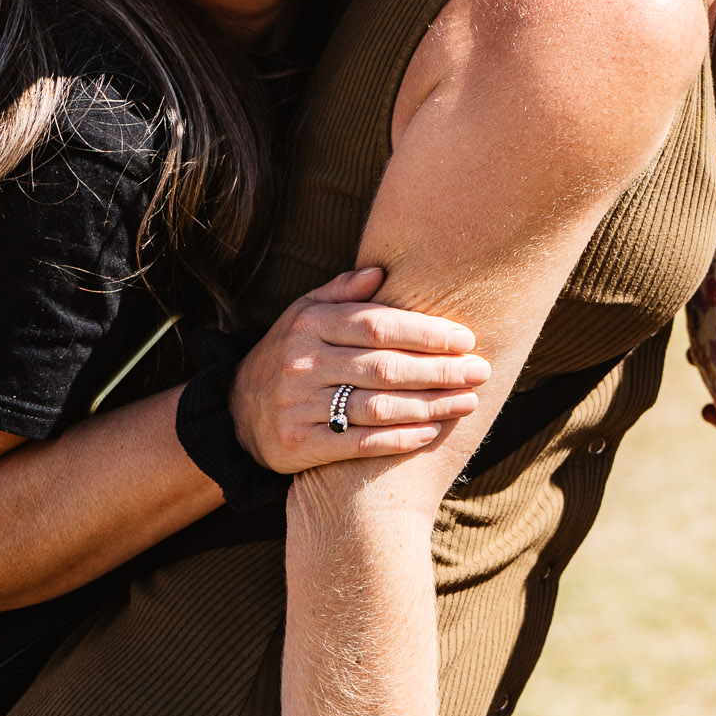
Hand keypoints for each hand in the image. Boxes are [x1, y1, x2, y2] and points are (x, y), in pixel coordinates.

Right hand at [228, 267, 486, 473]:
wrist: (235, 411)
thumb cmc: (290, 353)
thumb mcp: (304, 313)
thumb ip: (341, 291)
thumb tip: (381, 270)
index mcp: (309, 325)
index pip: (378, 326)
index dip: (426, 333)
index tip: (465, 339)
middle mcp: (302, 364)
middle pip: (385, 368)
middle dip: (440, 370)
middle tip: (480, 371)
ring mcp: (297, 407)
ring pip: (377, 407)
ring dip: (430, 406)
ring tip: (468, 402)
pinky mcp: (298, 445)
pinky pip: (359, 443)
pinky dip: (399, 439)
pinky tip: (431, 432)